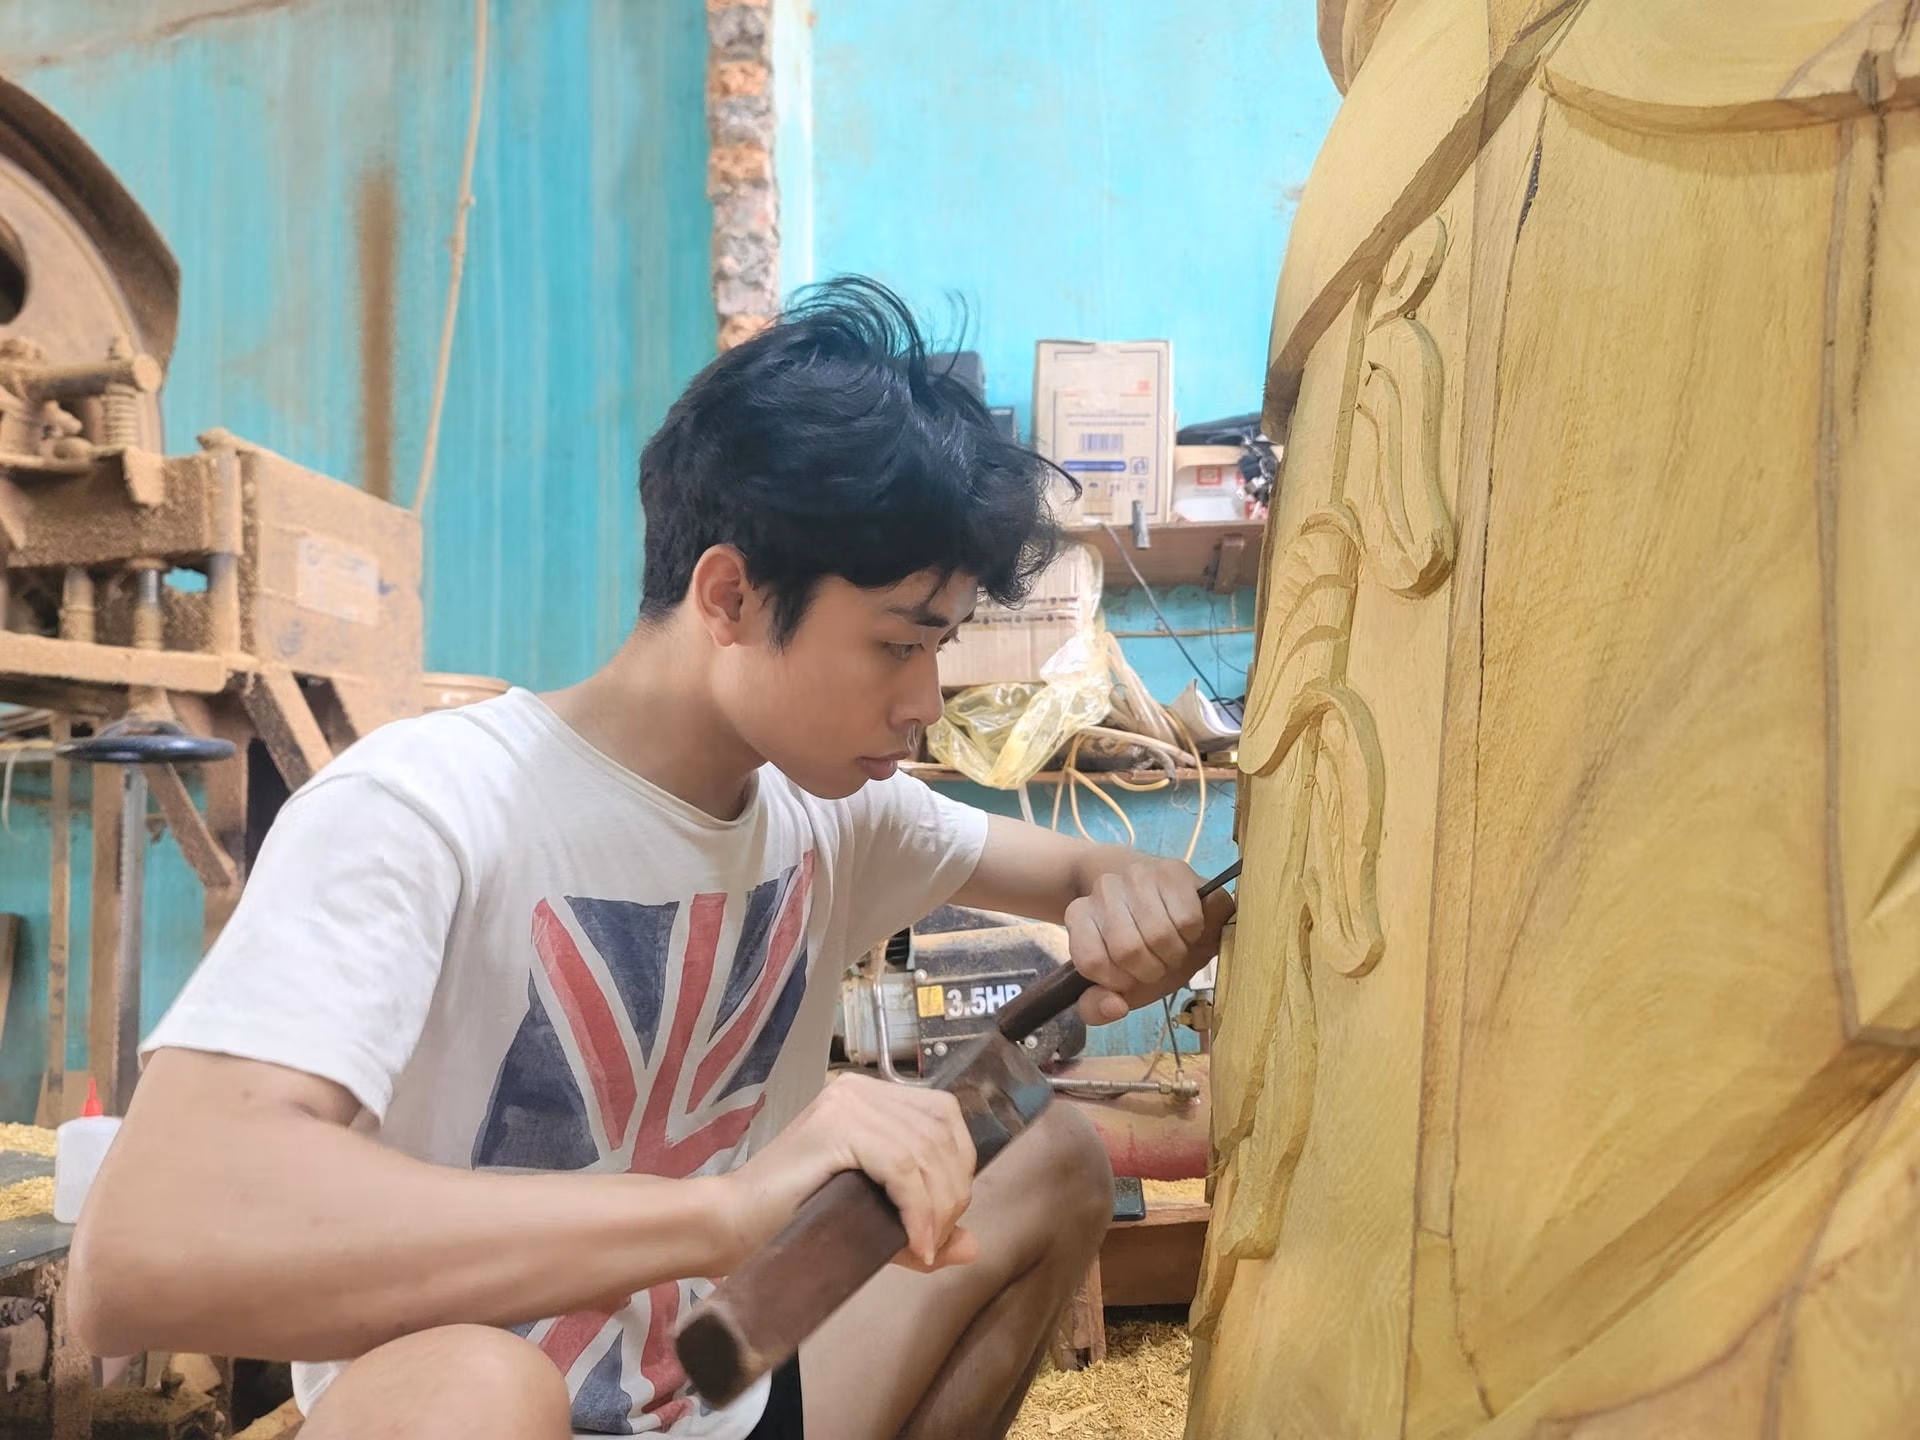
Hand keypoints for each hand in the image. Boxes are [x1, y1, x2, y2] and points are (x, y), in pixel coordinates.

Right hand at [717, 1072, 979, 1272]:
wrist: (730, 1226)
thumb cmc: (791, 1222)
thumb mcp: (870, 1221)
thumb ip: (921, 1226)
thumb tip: (973, 1247)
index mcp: (869, 1096)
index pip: (944, 1117)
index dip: (959, 1168)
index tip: (944, 1222)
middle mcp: (860, 1089)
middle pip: (942, 1132)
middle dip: (953, 1193)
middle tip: (935, 1240)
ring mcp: (846, 1104)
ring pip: (927, 1150)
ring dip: (939, 1207)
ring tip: (923, 1244)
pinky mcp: (835, 1127)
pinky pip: (903, 1166)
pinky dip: (918, 1209)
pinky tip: (915, 1241)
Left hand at [1064, 856, 1234, 1023]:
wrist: (1167, 903)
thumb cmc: (1142, 948)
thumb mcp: (1118, 984)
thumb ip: (1098, 1007)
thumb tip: (1115, 1007)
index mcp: (1079, 914)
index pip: (1092, 962)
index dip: (1118, 980)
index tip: (1130, 974)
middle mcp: (1104, 889)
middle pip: (1128, 950)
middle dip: (1152, 970)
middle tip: (1159, 962)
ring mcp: (1138, 876)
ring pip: (1159, 935)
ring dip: (1176, 954)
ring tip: (1175, 946)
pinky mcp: (1175, 871)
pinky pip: (1187, 920)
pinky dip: (1194, 936)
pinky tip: (1189, 929)